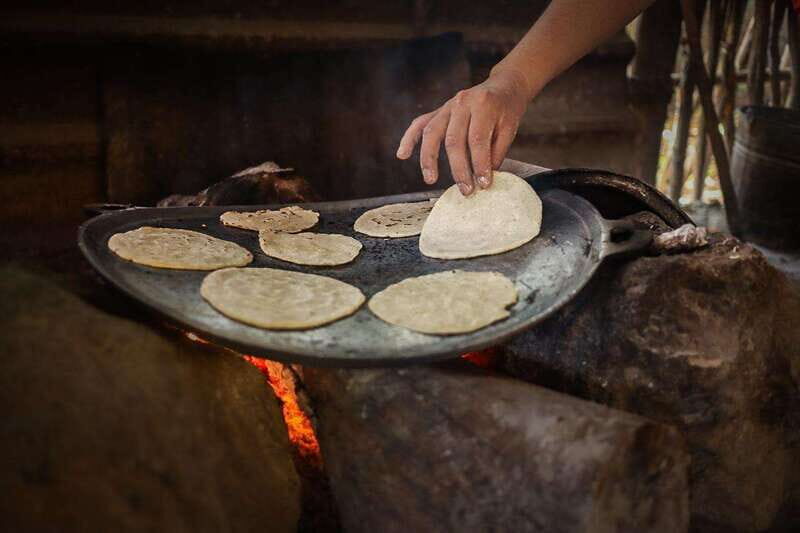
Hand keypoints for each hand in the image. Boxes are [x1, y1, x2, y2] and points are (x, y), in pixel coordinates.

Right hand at [396, 68, 533, 194]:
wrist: (503, 86)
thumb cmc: (507, 110)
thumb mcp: (510, 129)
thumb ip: (496, 152)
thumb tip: (482, 178)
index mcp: (483, 104)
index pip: (477, 139)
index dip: (479, 164)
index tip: (483, 184)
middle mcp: (462, 103)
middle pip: (454, 140)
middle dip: (458, 168)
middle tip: (465, 190)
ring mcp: (447, 106)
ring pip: (432, 133)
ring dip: (429, 159)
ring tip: (430, 180)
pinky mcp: (439, 110)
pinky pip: (420, 124)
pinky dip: (409, 139)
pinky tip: (402, 155)